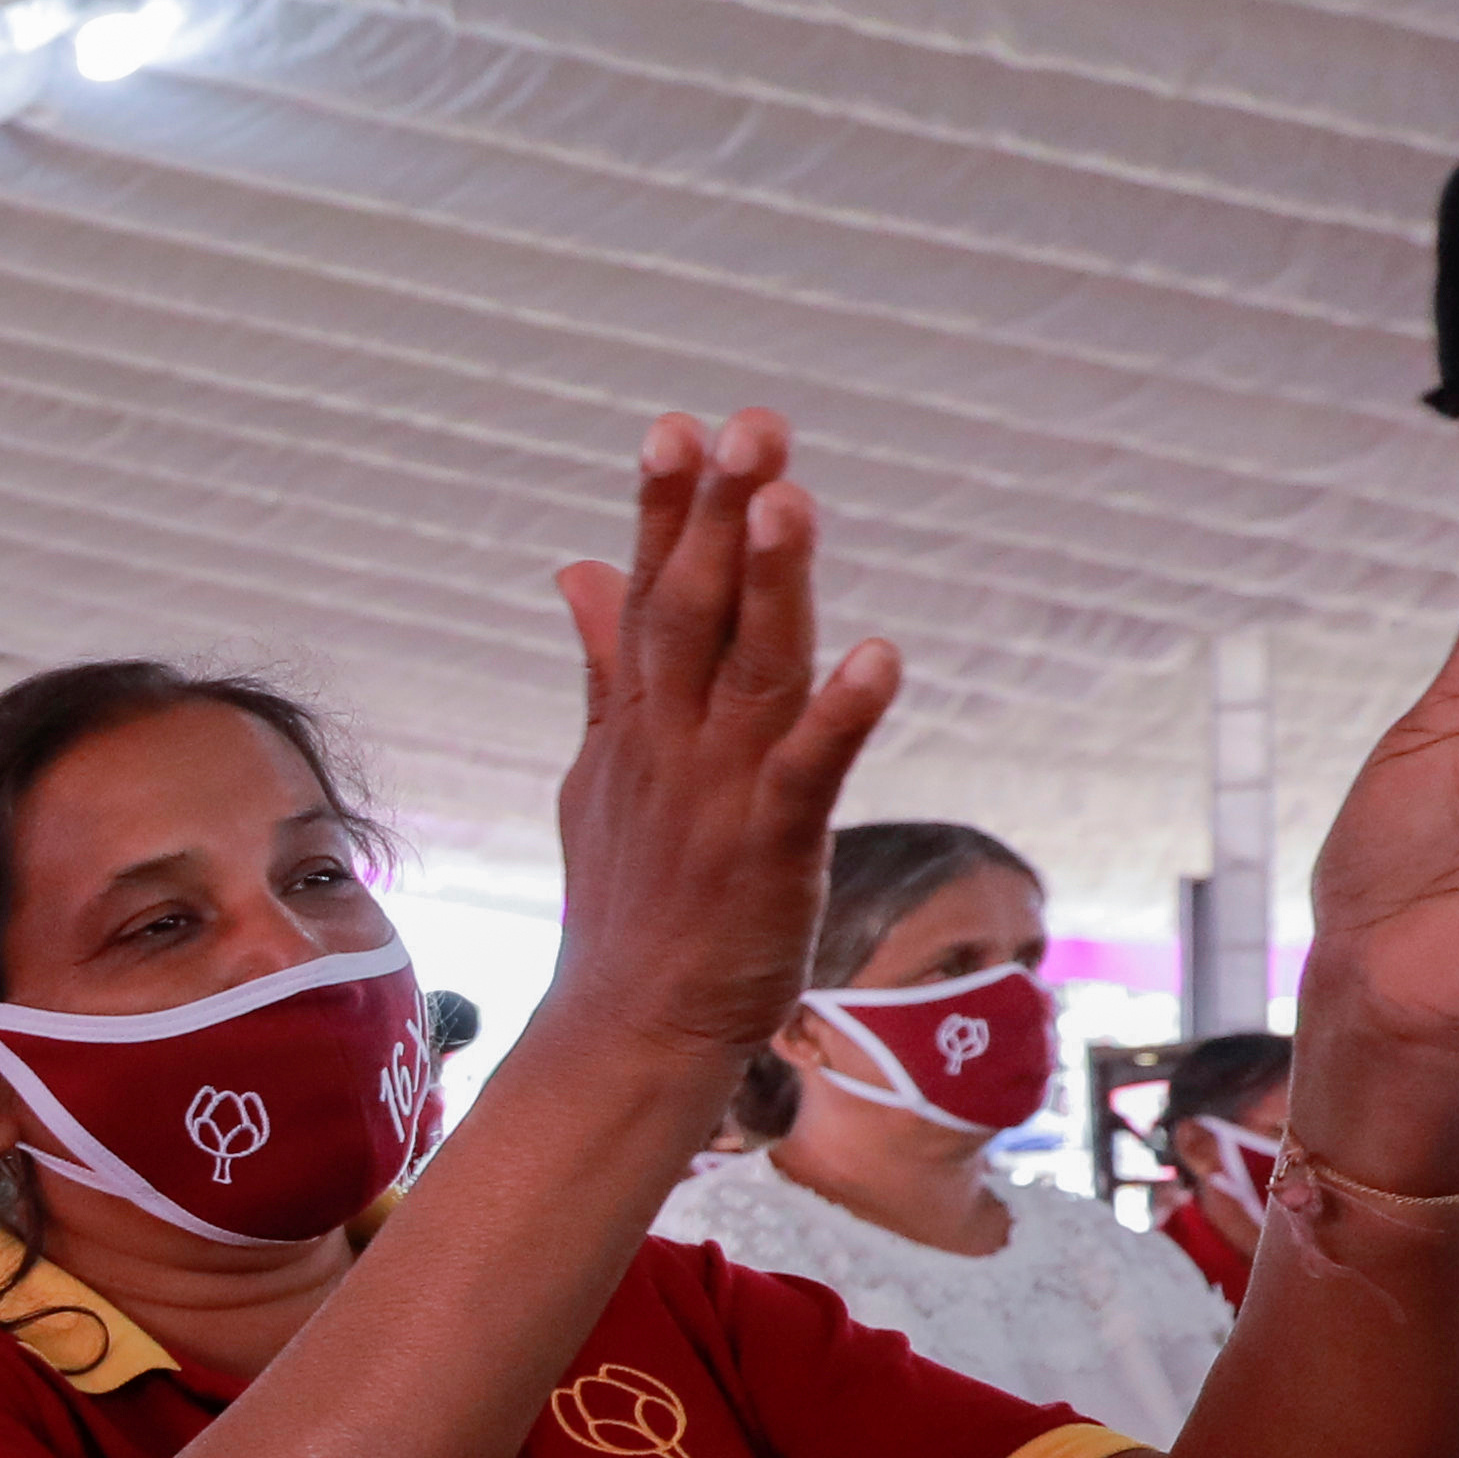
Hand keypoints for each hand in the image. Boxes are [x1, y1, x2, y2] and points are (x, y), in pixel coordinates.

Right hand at [537, 412, 902, 1067]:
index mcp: (639, 719)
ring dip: (771, 587)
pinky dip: (843, 716)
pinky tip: (881, 659)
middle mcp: (674, 741)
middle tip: (747, 429)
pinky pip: (811, 772)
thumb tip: (578, 565)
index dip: (661, 512)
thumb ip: (604, 662)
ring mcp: (720, 792)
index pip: (647, 594)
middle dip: (714, 517)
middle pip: (693, 612)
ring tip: (788, 502)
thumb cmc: (631, 900)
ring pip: (751, 671)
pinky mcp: (771, 848)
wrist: (631, 1029)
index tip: (675, 428)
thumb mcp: (603, 767)